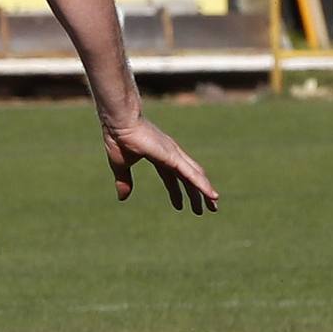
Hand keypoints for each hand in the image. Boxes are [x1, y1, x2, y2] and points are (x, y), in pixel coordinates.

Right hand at [104, 115, 218, 213]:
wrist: (119, 123)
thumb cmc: (118, 138)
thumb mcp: (120, 166)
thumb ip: (124, 181)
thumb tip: (122, 198)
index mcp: (159, 156)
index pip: (172, 177)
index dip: (176, 192)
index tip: (180, 206)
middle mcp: (172, 155)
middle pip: (189, 178)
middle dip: (197, 193)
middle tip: (206, 208)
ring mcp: (175, 155)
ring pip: (196, 177)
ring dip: (205, 192)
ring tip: (214, 207)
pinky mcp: (174, 157)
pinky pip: (192, 175)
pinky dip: (204, 186)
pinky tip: (212, 196)